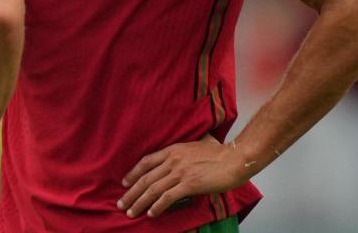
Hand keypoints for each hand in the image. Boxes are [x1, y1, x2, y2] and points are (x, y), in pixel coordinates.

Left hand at [118, 135, 250, 218]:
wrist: (235, 158)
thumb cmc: (221, 152)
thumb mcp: (198, 143)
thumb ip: (189, 147)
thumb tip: (191, 145)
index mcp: (173, 149)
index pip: (146, 162)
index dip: (133, 173)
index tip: (124, 183)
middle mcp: (173, 160)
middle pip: (145, 178)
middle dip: (131, 193)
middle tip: (121, 204)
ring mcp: (180, 172)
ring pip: (153, 189)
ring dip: (139, 202)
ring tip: (131, 212)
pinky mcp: (189, 184)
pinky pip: (168, 197)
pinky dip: (157, 206)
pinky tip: (151, 213)